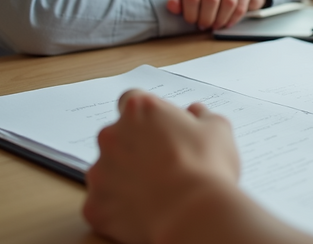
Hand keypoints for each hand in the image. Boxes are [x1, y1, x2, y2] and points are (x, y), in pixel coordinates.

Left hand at [83, 90, 240, 243]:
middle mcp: (112, 136)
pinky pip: (104, 204)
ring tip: (157, 191)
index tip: (159, 128)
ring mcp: (99, 172)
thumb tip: (195, 114)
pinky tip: (145, 211)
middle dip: (135, 147)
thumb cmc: (206, 167)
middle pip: (117, 136)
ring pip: (108, 171)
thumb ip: (202, 115)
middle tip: (163, 162)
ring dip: (126, 177)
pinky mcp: (95, 205)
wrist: (193, 213)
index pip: (131, 100)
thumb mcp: (217, 129)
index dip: (147, 115)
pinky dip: (120, 208)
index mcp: (139, 110)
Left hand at [167, 0, 266, 29]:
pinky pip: (240, 6)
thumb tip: (171, 6)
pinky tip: (227, 23)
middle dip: (207, 18)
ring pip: (228, 3)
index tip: (192, 22)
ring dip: (221, 20)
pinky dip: (233, 19)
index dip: (191, 14)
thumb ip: (181, 2)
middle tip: (205, 26)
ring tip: (216, 26)